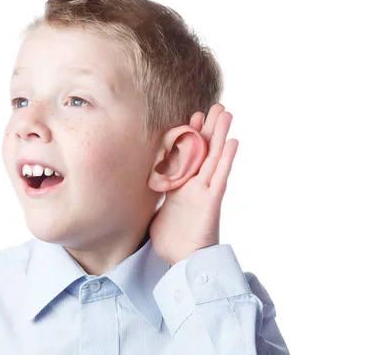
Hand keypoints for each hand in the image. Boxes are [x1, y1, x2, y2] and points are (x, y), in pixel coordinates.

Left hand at [149, 104, 238, 264]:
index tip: (192, 116)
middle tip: (214, 106)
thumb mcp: (156, 210)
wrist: (182, 262)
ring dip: (220, 135)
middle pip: (204, 150)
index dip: (191, 135)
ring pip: (214, 157)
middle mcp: (195, 184)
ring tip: (226, 113)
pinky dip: (226, 159)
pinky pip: (219, 177)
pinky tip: (233, 141)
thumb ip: (154, 195)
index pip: (187, 154)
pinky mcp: (211, 201)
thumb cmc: (171, 239)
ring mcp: (204, 191)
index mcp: (182, 185)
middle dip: (209, 128)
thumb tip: (136, 183)